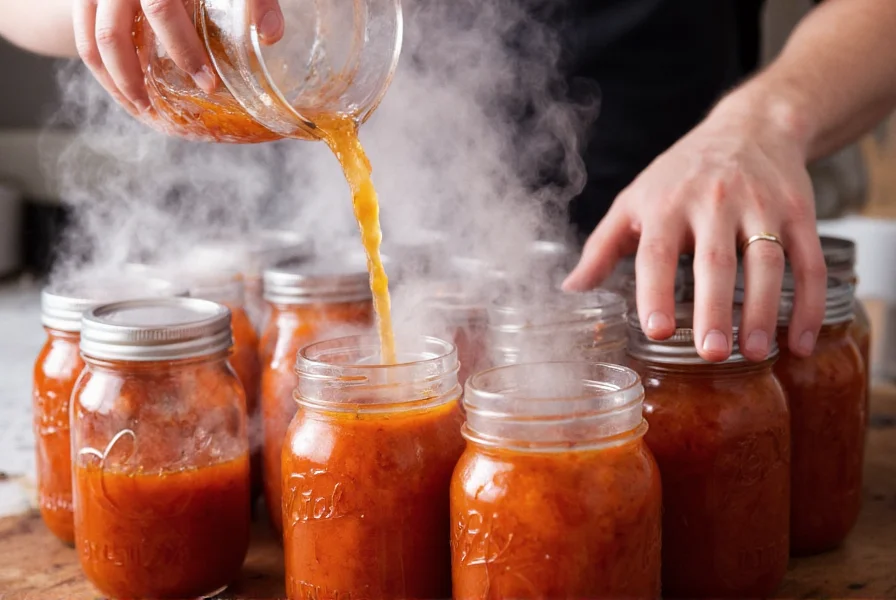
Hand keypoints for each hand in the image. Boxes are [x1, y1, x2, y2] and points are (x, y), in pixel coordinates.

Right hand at [73, 0, 284, 114]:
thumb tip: (271, 36)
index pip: (160, 9)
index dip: (183, 50)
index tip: (206, 82)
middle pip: (111, 33)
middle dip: (134, 78)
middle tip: (159, 110)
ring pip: (90, 38)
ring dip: (113, 79)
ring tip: (140, 107)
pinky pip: (81, 34)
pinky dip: (100, 65)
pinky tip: (125, 87)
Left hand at [563, 96, 826, 361]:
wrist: (751, 127)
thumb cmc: (681, 174)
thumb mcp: (634, 200)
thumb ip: (603, 247)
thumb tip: (570, 289)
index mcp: (666, 204)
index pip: (657, 251)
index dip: (655, 291)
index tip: (657, 330)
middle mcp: (714, 203)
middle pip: (715, 261)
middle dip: (714, 308)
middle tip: (712, 353)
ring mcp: (761, 207)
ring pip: (767, 262)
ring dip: (763, 310)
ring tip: (755, 352)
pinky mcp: (799, 213)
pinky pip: (809, 262)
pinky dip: (808, 304)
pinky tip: (800, 341)